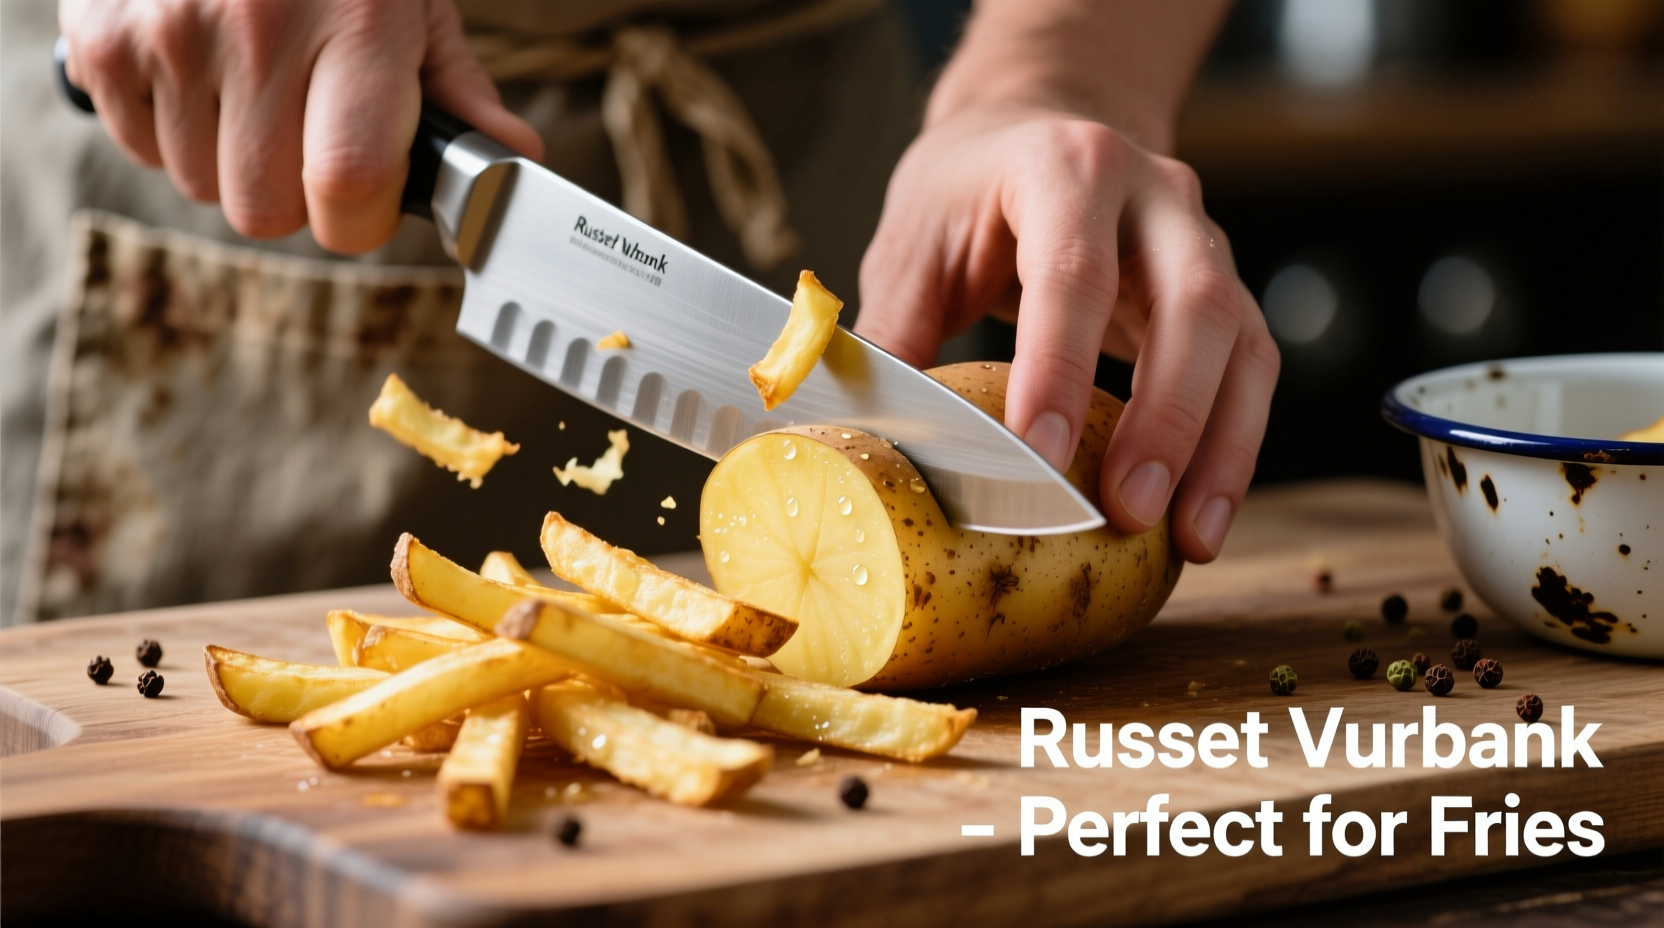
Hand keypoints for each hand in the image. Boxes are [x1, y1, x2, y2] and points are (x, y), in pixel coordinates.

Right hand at [58, 0, 542, 252]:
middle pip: (265, 210)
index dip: (360, 220)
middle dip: (295, 198)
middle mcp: (259, 30)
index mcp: (358, 27)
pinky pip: (139, 147)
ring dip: (232, 164)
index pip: (348, 185)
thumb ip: (458, 92)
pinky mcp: (102, 38)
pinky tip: (201, 74)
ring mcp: (171, 34)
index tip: (367, 204)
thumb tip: (515, 162)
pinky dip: (170, 131)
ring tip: (253, 92)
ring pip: (200, 186)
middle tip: (308, 138)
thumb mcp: (412, 4)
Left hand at [855, 104, 1278, 562]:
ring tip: (1190, 539)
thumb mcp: (912, 243)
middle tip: (1128, 510)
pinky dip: (1233, 448)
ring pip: (1243, 343)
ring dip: (1220, 448)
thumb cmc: (966, 194)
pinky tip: (1202, 516)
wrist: (1039, 128)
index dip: (1058, 364)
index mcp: (1064, 167)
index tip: (1039, 454)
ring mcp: (1203, 240)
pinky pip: (1252, 371)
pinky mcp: (1226, 292)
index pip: (1073, 271)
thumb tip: (862, 439)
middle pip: (1194, 305)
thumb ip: (892, 334)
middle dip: (1167, 418)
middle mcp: (1154, 195)